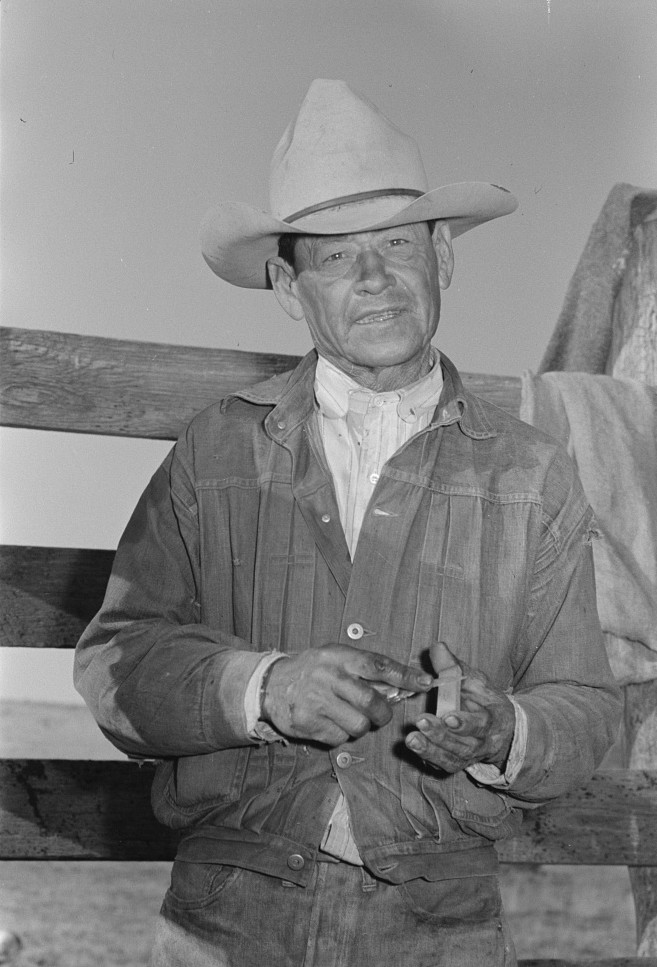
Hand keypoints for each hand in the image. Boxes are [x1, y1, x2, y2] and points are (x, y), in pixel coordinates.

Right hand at [262, 644, 432, 745]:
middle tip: (380, 714)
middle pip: (372, 702)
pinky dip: (341, 734)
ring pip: (359, 725)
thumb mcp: (335, 658)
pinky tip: (329, 721)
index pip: (378, 665)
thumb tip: (401, 685)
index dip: (404, 675)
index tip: (425, 683)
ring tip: (347, 715)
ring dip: (360, 725)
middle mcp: (327, 677)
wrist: (269, 684)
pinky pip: (340, 738)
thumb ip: (363, 669)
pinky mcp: (307, 724)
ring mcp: (316, 702)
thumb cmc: (311, 670)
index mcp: (337, 656)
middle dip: (383, 713)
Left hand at [405, 642, 514, 772]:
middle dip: (442, 736)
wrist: (500, 730)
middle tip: (421, 722)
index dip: (466, 722)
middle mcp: (483, 743)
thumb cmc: (484, 700)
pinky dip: (430, 758)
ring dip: (431, 749)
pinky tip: (415, 748)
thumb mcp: (474, 680)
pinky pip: (444, 765)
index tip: (448, 716)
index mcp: (493, 720)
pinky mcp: (456, 763)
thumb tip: (436, 647)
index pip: (482, 724)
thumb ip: (454, 667)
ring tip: (411, 739)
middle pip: (464, 745)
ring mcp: (470, 756)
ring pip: (452, 758)